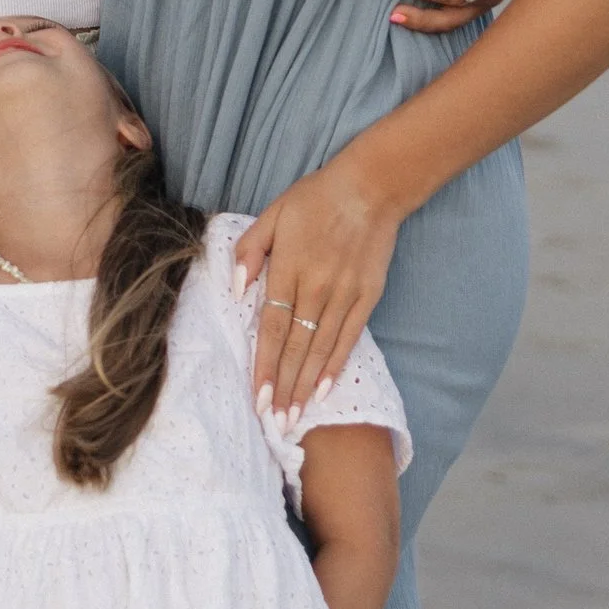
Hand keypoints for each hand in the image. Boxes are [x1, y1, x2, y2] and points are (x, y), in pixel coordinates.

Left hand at [233, 151, 403, 415]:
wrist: (371, 186)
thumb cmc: (315, 198)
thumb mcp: (272, 213)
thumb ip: (249, 250)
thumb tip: (236, 289)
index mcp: (288, 268)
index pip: (271, 327)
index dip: (264, 364)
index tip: (257, 396)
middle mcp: (316, 287)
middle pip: (295, 346)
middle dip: (284, 387)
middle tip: (275, 422)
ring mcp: (345, 293)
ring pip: (321, 348)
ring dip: (307, 384)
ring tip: (296, 415)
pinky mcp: (368, 296)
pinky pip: (350, 338)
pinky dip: (336, 365)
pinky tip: (325, 390)